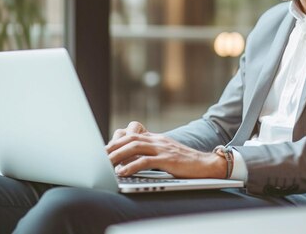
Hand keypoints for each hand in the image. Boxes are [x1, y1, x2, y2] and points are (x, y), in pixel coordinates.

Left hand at [106, 122, 226, 178]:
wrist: (206, 163)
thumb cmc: (184, 161)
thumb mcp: (165, 152)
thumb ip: (150, 152)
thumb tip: (130, 159)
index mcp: (156, 138)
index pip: (132, 133)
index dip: (117, 139)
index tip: (104, 149)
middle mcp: (158, 140)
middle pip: (130, 138)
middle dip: (113, 147)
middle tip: (99, 156)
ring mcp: (163, 149)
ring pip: (135, 147)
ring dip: (118, 155)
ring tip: (106, 164)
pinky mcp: (168, 160)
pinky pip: (146, 161)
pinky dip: (131, 167)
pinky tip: (122, 173)